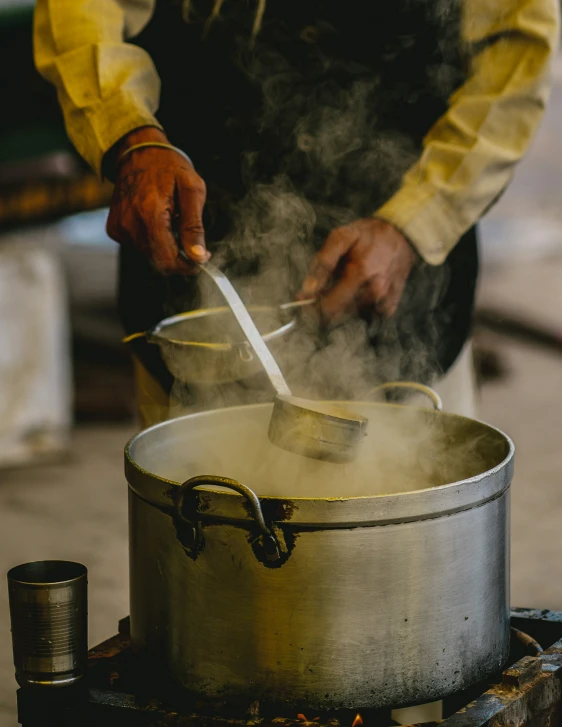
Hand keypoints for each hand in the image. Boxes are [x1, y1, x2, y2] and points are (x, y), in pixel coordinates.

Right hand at [106, 127, 209, 273]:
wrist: (137, 152)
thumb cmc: (167, 167)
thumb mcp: (192, 190)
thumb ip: (194, 226)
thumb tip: (199, 256)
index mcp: (150, 213)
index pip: (168, 260)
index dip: (187, 265)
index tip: (200, 259)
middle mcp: (130, 223)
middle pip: (159, 261)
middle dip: (178, 255)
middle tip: (188, 236)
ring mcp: (119, 227)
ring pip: (150, 255)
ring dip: (165, 246)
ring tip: (169, 220)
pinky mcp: (114, 229)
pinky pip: (139, 246)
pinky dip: (151, 240)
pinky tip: (154, 220)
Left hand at [299, 218, 416, 320]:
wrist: (402, 234)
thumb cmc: (369, 234)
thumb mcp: (341, 237)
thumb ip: (323, 263)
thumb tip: (307, 289)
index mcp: (359, 274)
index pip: (328, 307)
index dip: (312, 308)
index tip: (304, 300)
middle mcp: (374, 292)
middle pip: (338, 315)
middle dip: (325, 305)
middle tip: (323, 288)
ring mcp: (384, 301)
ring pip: (351, 316)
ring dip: (342, 306)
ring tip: (345, 284)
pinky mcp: (390, 306)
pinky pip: (367, 317)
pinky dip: (359, 308)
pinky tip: (360, 292)